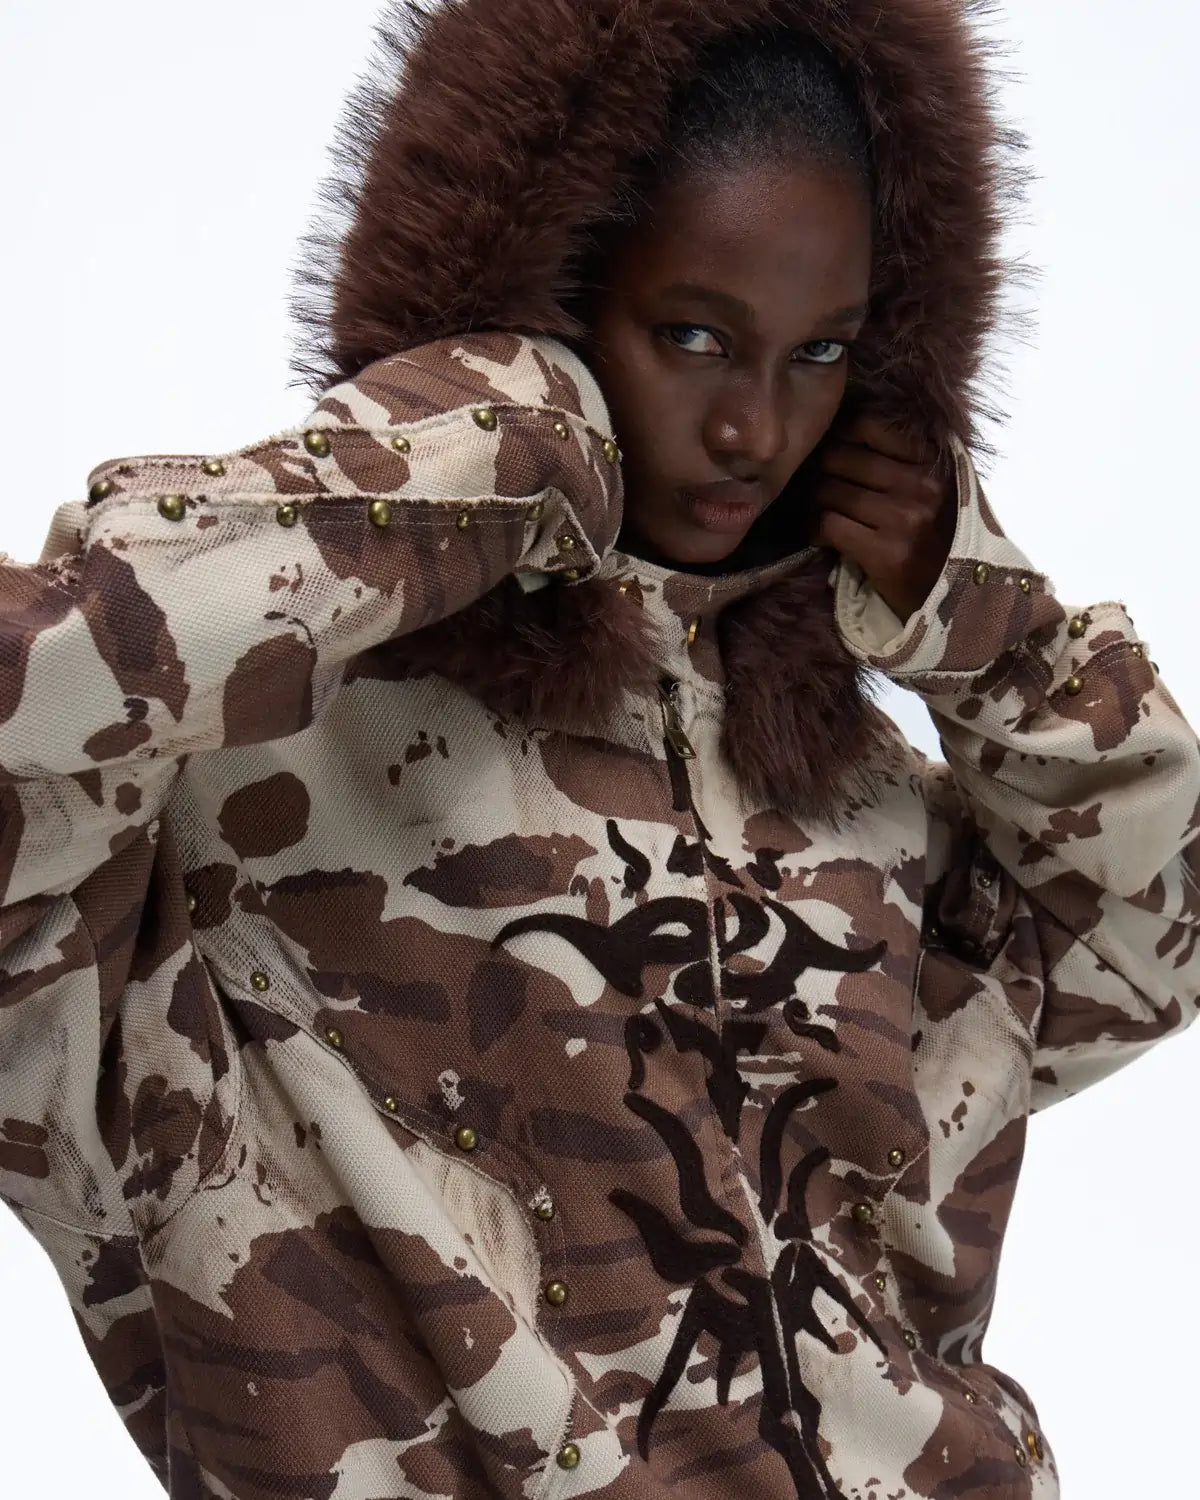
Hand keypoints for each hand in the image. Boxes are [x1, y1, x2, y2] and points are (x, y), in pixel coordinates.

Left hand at [811, 416, 956, 622]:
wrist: (963, 597)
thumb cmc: (946, 537)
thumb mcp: (943, 486)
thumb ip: (910, 457)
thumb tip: (846, 430)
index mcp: (935, 460)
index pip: (868, 426)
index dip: (840, 437)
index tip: (834, 452)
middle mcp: (922, 483)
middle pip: (840, 457)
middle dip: (821, 472)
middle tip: (818, 485)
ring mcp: (905, 518)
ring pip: (829, 491)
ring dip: (815, 503)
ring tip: (819, 512)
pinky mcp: (886, 552)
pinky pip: (828, 525)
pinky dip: (814, 530)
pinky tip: (819, 537)